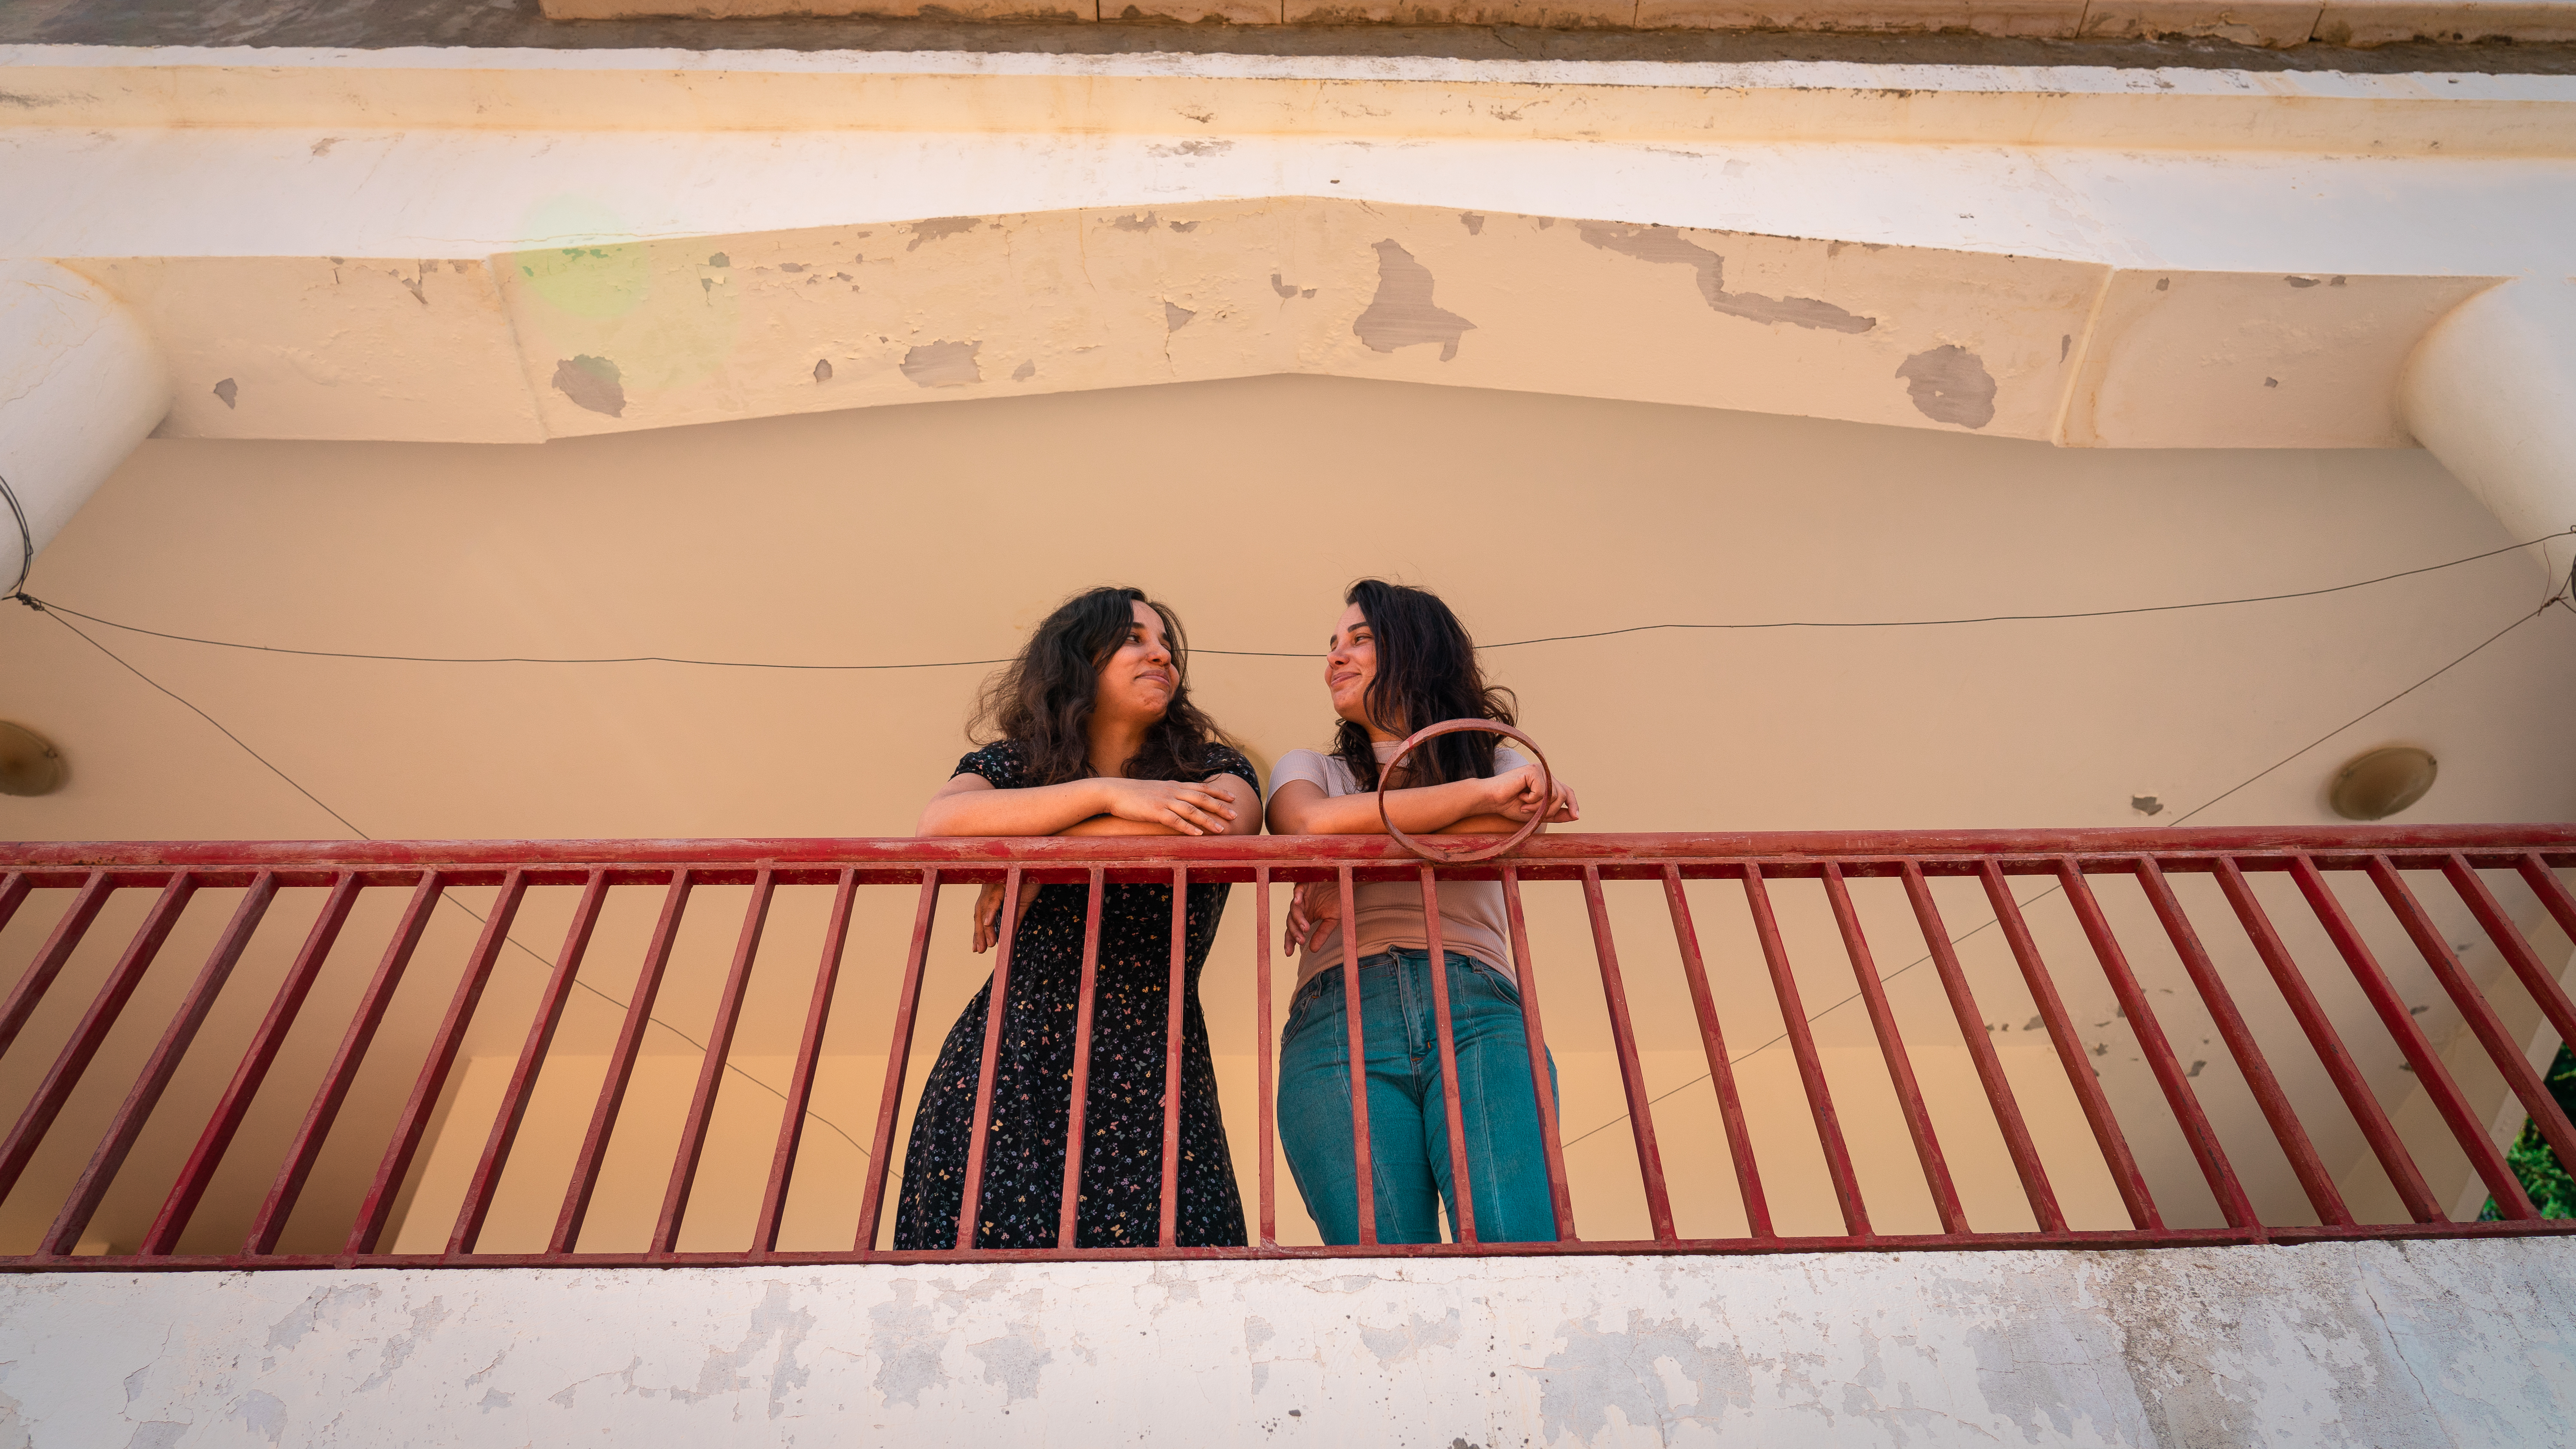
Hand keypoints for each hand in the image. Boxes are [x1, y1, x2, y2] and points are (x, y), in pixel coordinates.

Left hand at [972, 880, 1037, 953]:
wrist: (1041, 864)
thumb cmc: (1030, 878)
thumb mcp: (1021, 902)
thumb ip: (1014, 917)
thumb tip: (1009, 934)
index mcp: (991, 891)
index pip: (980, 913)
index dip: (978, 930)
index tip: (977, 947)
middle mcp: (989, 886)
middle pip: (978, 912)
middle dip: (978, 933)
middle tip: (979, 950)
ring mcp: (994, 882)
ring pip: (984, 907)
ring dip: (984, 927)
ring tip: (987, 944)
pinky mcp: (1003, 881)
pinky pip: (994, 898)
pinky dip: (990, 911)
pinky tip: (987, 923)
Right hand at [1095, 777, 1241, 835]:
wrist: (1113, 791)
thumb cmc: (1134, 794)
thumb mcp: (1156, 790)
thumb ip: (1170, 793)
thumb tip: (1182, 799)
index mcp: (1173, 786)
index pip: (1201, 787)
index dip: (1218, 792)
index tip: (1233, 797)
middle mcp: (1172, 791)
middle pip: (1201, 798)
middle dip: (1220, 806)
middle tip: (1235, 814)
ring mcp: (1164, 801)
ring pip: (1191, 810)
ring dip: (1208, 820)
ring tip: (1222, 829)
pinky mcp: (1154, 811)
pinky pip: (1174, 820)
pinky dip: (1187, 827)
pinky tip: (1198, 833)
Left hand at [1283, 879, 1341, 953]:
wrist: (1347, 882)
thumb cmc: (1338, 899)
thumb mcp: (1332, 920)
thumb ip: (1322, 933)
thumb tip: (1313, 950)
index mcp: (1305, 916)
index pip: (1293, 930)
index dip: (1289, 941)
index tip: (1288, 953)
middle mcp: (1301, 907)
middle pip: (1291, 921)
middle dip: (1294, 932)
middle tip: (1301, 941)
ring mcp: (1302, 895)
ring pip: (1294, 908)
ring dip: (1298, 919)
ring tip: (1305, 928)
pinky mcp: (1306, 883)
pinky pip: (1298, 890)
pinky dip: (1297, 896)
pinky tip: (1298, 902)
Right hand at [1488, 764, 1579, 824]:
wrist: (1491, 801)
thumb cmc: (1510, 806)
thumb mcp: (1537, 814)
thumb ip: (1554, 814)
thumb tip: (1575, 816)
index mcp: (1547, 782)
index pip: (1567, 791)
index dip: (1573, 804)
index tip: (1576, 817)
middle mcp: (1545, 773)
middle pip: (1562, 796)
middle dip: (1548, 810)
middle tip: (1528, 811)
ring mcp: (1540, 770)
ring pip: (1554, 795)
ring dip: (1538, 806)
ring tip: (1523, 804)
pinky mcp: (1533, 770)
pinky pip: (1543, 792)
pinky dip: (1531, 799)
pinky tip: (1520, 795)